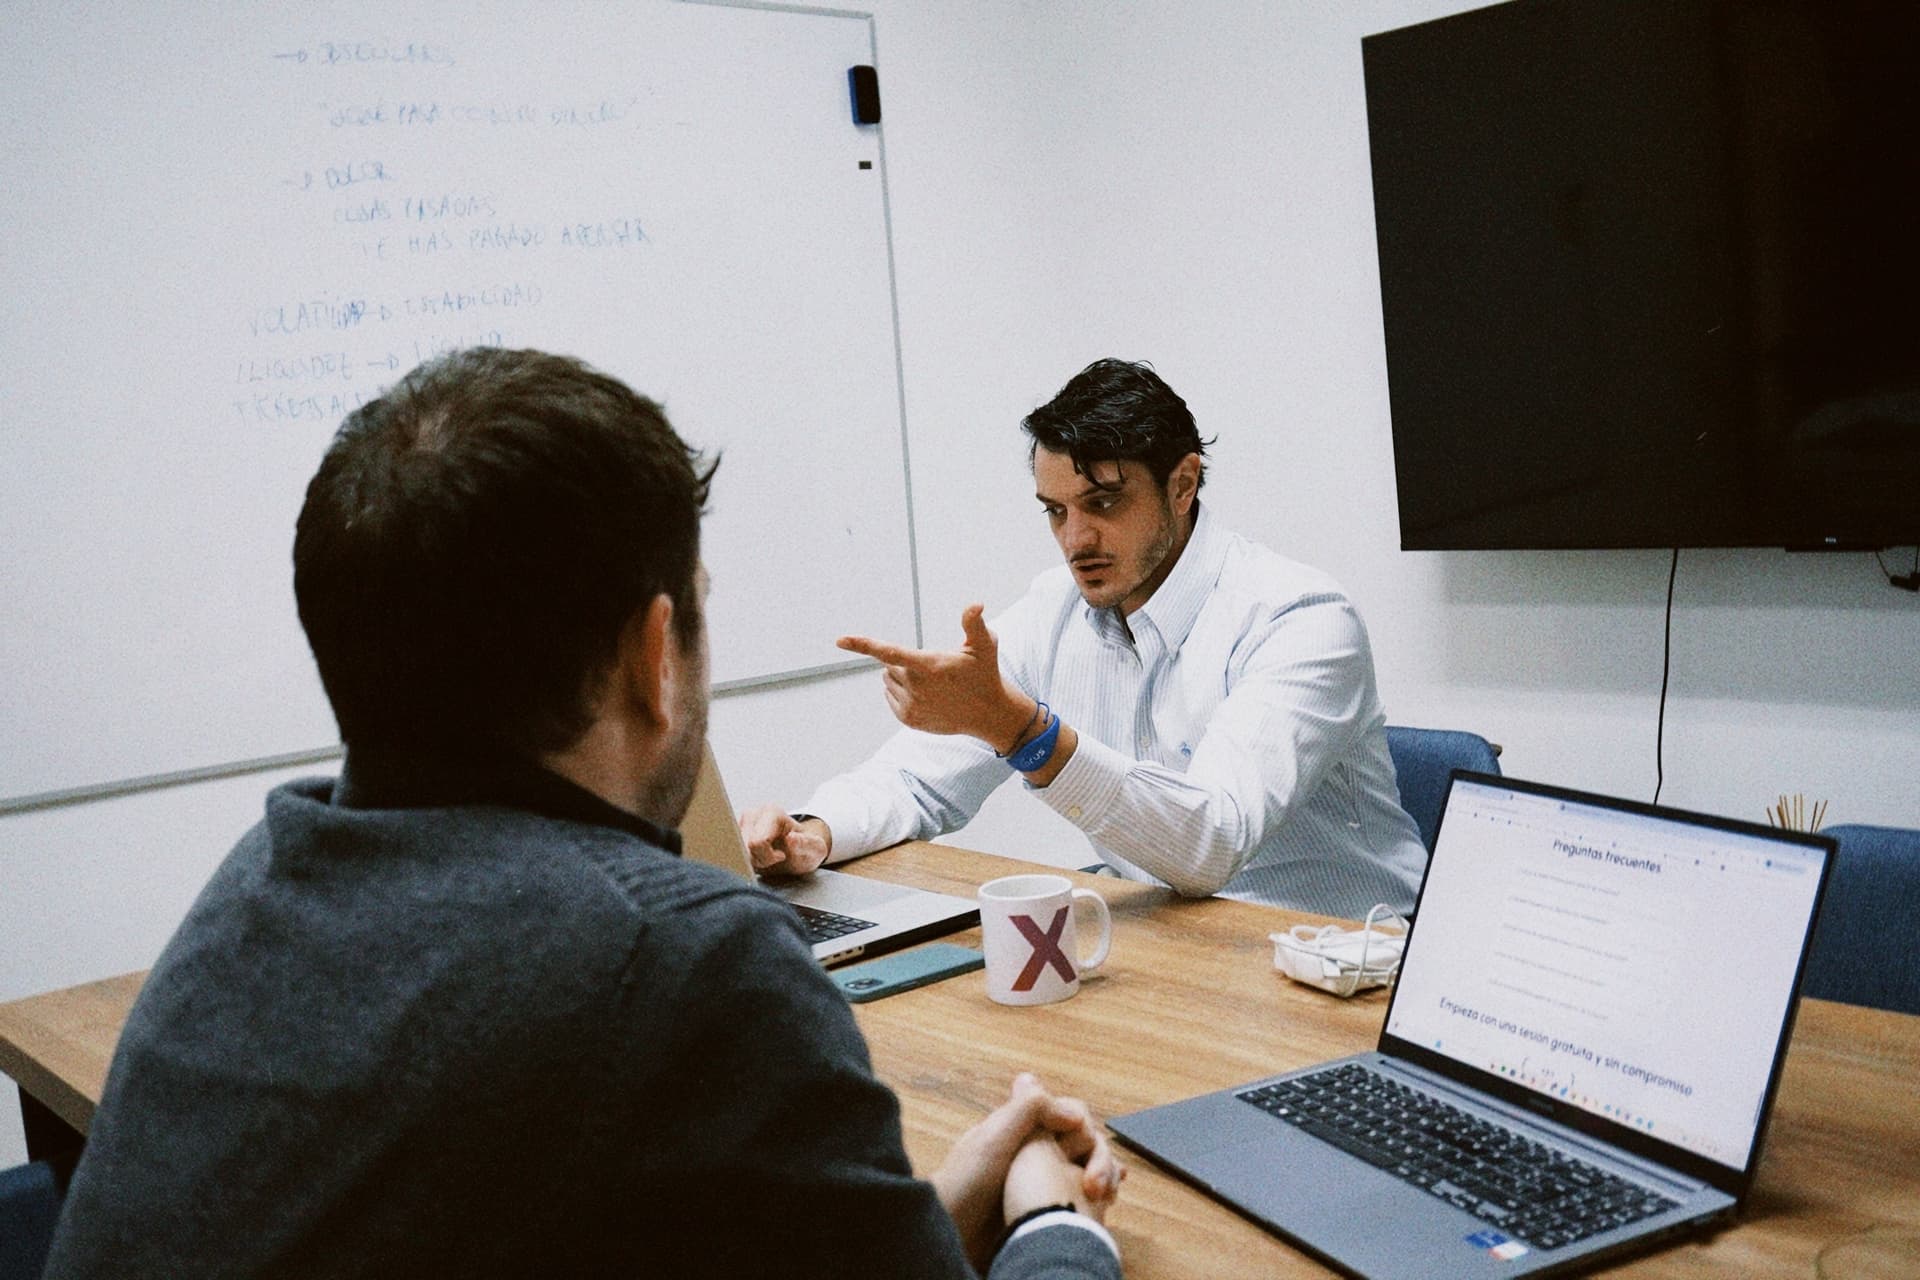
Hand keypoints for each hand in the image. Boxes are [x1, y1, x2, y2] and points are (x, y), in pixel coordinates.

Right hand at [737, 805, 829, 875]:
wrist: (800, 849)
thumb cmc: (807, 849)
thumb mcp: (814, 849)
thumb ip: (805, 844)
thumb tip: (792, 838)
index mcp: (772, 812)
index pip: (756, 842)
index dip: (768, 856)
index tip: (782, 856)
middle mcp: (753, 813)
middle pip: (745, 847)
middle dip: (760, 860)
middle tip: (776, 859)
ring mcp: (742, 823)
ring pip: (738, 851)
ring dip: (753, 861)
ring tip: (769, 857)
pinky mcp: (736, 833)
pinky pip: (735, 853)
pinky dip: (747, 860)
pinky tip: (760, 857)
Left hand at [838, 605, 1032, 748]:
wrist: (988, 714)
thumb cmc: (985, 674)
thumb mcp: (985, 645)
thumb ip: (973, 623)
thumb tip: (976, 604)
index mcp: (929, 666)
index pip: (890, 652)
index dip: (863, 644)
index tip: (840, 640)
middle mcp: (916, 687)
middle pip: (889, 665)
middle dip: (903, 662)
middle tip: (931, 667)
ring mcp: (911, 705)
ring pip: (887, 681)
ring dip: (900, 677)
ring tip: (930, 682)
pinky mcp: (908, 719)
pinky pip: (890, 697)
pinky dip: (900, 692)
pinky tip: (926, 695)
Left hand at [930, 1073, 1123, 1269]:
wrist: (950, 1234)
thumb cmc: (965, 1184)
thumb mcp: (994, 1137)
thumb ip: (1029, 1110)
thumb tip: (1075, 1112)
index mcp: (1023, 1128)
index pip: (1069, 1115)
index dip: (1081, 1127)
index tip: (1082, 1145)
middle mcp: (1035, 1151)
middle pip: (1084, 1142)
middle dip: (1099, 1157)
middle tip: (1097, 1184)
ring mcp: (1040, 1180)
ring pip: (1085, 1168)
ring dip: (1103, 1174)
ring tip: (1107, 1193)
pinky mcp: (1043, 1207)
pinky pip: (1078, 1196)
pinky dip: (1096, 1194)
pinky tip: (1105, 1202)